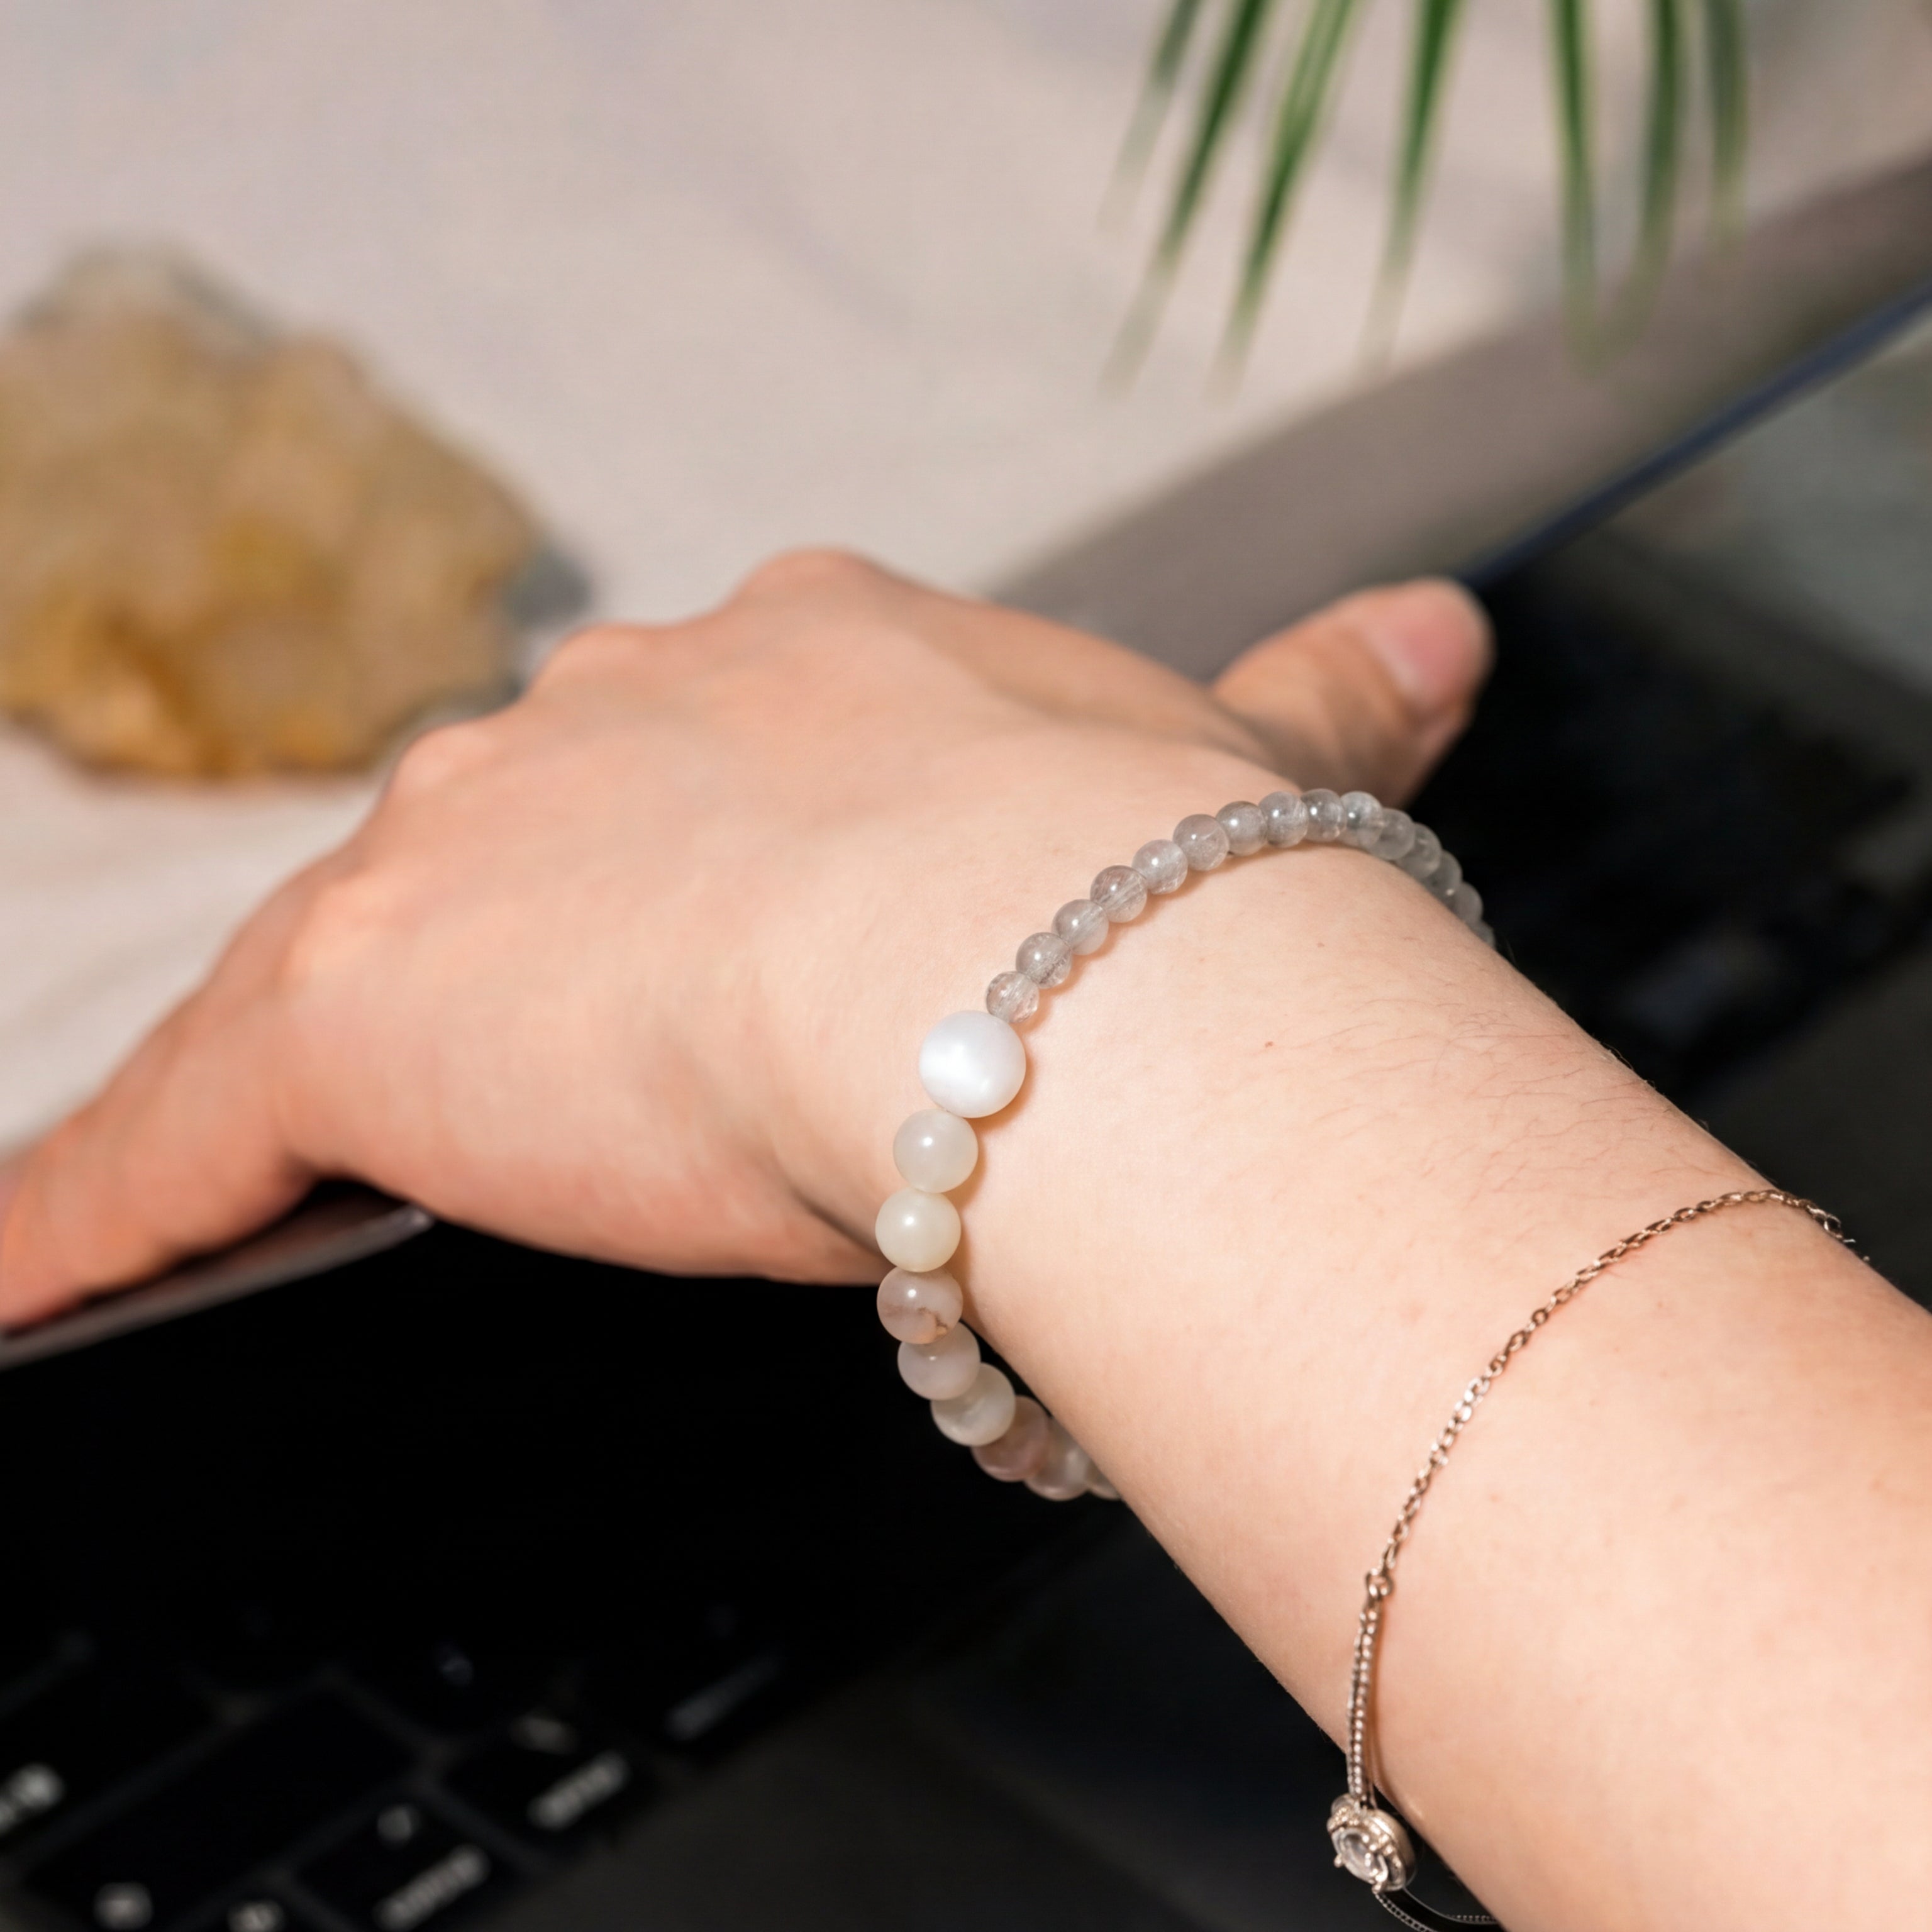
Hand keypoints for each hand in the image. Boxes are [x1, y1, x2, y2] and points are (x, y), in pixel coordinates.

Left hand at [0, 553, 1486, 1322]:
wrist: (1064, 969)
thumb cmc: (1163, 899)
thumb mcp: (1232, 781)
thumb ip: (1315, 696)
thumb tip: (1437, 635)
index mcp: (815, 666)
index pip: (701, 764)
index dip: (708, 860)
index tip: (719, 938)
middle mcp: (622, 719)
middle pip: (521, 843)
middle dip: (548, 946)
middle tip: (579, 1065)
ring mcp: (473, 849)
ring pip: (359, 961)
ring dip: (349, 1059)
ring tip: (297, 1168)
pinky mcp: (361, 1006)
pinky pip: (190, 1128)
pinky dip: (121, 1200)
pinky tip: (57, 1270)